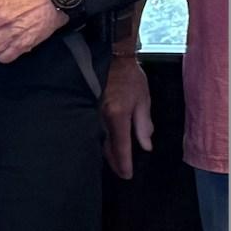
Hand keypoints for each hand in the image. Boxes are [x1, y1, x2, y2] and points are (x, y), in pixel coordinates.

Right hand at [101, 56, 152, 178]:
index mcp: (118, 116)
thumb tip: (146, 145)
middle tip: (120, 171)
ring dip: (104, 149)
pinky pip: (92, 127)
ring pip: (97, 137)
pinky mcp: (84, 105)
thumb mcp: (143, 100)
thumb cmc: (129, 76)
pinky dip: (97, 136)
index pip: (121, 147)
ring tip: (111, 159)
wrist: (110, 55)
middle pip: (106, 146)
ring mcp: (90, 111)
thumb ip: (143, 124)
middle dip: (114, 160)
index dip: (123, 164)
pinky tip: (100, 140)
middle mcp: (102, 116)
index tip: (126, 176)